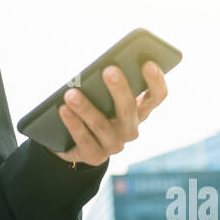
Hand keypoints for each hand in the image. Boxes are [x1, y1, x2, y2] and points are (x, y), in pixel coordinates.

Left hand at [53, 61, 167, 167]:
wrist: (71, 141)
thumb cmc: (91, 106)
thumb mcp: (101, 93)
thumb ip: (104, 81)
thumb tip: (95, 67)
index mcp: (139, 109)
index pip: (156, 96)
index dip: (155, 81)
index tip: (148, 63)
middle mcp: (130, 128)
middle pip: (129, 109)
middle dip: (119, 89)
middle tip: (109, 70)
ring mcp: (114, 144)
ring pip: (102, 125)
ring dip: (86, 108)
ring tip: (71, 93)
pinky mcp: (95, 156)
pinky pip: (84, 140)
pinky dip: (73, 124)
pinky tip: (63, 110)